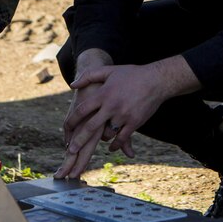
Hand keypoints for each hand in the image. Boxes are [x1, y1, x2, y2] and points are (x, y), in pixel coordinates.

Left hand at [54, 59, 184, 178]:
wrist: (156, 80)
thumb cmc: (132, 74)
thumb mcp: (109, 71)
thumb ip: (89, 76)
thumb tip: (72, 85)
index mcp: (104, 94)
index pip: (83, 110)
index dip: (72, 121)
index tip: (66, 130)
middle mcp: (111, 106)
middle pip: (91, 127)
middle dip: (79, 141)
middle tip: (70, 150)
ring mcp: (123, 116)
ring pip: (107, 134)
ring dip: (102, 138)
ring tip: (100, 138)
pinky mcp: (134, 123)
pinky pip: (122, 138)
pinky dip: (116, 144)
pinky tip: (111, 147)